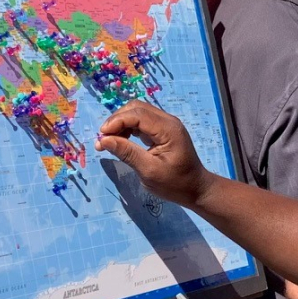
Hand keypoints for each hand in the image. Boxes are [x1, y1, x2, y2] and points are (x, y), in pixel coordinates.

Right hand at [95, 101, 213, 208]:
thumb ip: (127, 153)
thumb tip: (104, 140)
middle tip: (103, 139)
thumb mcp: (149, 171)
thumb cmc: (175, 184)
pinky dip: (128, 128)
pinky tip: (120, 140)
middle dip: (116, 120)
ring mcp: (165, 124)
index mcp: (168, 129)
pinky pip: (141, 122)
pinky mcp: (162, 131)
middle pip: (136, 108)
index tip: (101, 137)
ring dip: (121, 123)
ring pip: (137, 113)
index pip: (137, 115)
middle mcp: (167, 121)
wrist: (195, 189)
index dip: (116, 122)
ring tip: (109, 141)